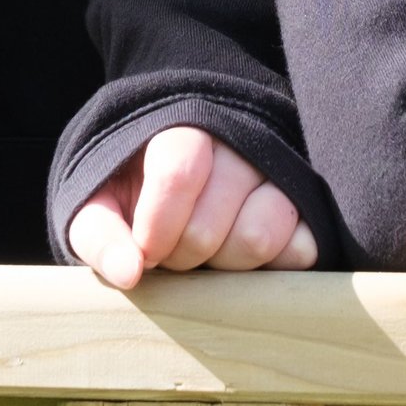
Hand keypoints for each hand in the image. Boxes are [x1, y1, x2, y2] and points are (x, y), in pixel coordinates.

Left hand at [66, 125, 320, 289]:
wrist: (181, 177)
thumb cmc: (135, 191)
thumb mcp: (100, 205)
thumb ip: (99, 235)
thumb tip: (128, 273)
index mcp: (181, 132)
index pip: (179, 172)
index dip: (157, 225)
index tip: (144, 252)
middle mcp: (237, 144)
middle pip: (210, 223)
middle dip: (182, 255)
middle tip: (172, 252)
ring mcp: (277, 173)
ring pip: (258, 236)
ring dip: (225, 264)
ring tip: (208, 254)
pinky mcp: (307, 206)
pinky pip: (300, 250)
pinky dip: (270, 268)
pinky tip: (243, 255)